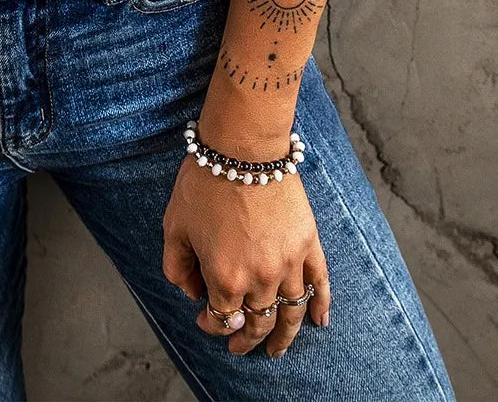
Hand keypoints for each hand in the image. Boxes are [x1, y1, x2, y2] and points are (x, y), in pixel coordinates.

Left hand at [162, 150, 330, 357]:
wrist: (242, 147)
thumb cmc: (204, 183)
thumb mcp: (174, 226)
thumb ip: (177, 266)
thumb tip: (190, 292)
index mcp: (225, 278)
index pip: (222, 319)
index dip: (211, 325)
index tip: (203, 317)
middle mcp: (260, 279)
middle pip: (257, 323)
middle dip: (245, 340)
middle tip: (238, 348)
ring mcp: (288, 263)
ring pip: (291, 313)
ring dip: (284, 337)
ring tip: (276, 351)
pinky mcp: (308, 244)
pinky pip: (321, 284)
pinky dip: (322, 306)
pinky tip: (320, 322)